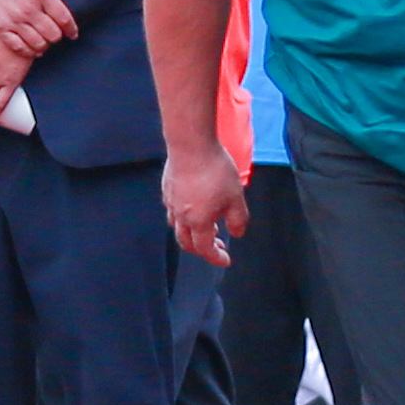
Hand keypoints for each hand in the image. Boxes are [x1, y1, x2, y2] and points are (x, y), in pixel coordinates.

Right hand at [0, 0, 81, 45]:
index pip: (64, 18)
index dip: (72, 29)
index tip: (73, 34)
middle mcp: (29, 8)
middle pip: (53, 34)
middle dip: (58, 37)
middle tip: (56, 35)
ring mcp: (14, 20)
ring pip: (38, 43)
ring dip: (45, 45)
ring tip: (45, 41)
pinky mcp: (1, 27)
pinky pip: (18, 47)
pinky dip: (28, 51)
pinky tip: (32, 49)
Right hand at [163, 152, 247, 266]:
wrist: (190, 144)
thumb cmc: (214, 170)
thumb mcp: (236, 197)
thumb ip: (238, 220)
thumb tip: (237, 233)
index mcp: (198, 222)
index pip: (205, 249)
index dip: (216, 258)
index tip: (226, 260)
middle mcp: (180, 216)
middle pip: (186, 242)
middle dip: (201, 249)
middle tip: (217, 245)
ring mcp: (171, 201)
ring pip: (177, 226)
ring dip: (191, 232)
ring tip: (206, 225)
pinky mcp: (167, 188)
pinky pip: (173, 209)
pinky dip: (184, 215)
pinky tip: (194, 204)